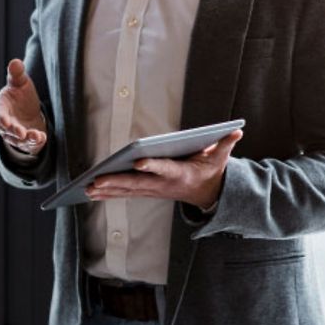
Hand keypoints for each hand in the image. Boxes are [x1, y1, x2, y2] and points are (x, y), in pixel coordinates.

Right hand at [0, 59, 47, 153]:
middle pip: (4, 129)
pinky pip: (26, 144)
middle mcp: (1, 122)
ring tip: (35, 135)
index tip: (6, 122)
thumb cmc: (20, 94)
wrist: (29, 111)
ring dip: (25, 138)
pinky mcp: (21, 142)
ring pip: (16, 138)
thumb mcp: (20, 82)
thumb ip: (17, 73)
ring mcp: (10, 134)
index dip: (0, 117)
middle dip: (13, 131)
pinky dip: (34, 142)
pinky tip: (41, 137)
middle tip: (21, 133)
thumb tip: (15, 62)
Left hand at [85, 130, 242, 207]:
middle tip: (96, 182)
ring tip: (87, 189)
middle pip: (138, 183)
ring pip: (128, 190)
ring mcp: (154, 190)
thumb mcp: (221, 159)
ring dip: (107, 190)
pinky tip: (92, 193)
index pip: (165, 169)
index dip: (152, 166)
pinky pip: (126, 193)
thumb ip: (225, 144)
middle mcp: (164, 184)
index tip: (138, 162)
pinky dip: (109, 194)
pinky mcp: (147, 192)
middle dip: (116, 182)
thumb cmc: (210, 171)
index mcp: (181, 173)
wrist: (209, 194)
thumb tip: (237, 130)